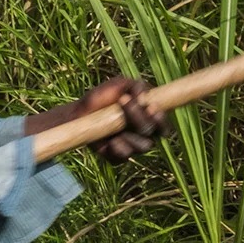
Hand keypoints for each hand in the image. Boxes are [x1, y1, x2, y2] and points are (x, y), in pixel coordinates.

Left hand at [26, 76, 165, 161]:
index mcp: (148, 117)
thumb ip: (137, 86)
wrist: (79, 112)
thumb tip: (145, 97)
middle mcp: (144, 134)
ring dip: (130, 133)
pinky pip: (125, 157)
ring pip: (143, 146)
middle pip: (153, 133)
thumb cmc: (102, 97)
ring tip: (113, 121)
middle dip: (140, 118)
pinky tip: (110, 141)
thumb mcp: (120, 85)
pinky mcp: (118, 157)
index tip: (152, 107)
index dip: (162, 118)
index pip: (164, 123)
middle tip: (124, 103)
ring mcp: (132, 146)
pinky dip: (118, 148)